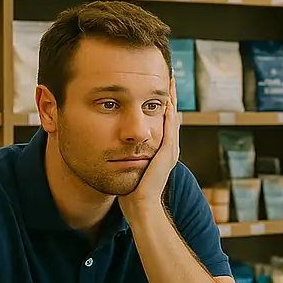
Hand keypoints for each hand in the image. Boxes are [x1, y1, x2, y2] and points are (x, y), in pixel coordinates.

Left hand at [125, 79, 179, 211]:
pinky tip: (167, 102)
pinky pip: (169, 129)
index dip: (160, 102)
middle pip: (171, 114)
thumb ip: (124, 155)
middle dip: (169, 95)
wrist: (141, 207)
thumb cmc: (131, 191)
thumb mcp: (127, 167)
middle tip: (169, 75)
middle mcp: (168, 147)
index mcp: (160, 149)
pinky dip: (169, 115)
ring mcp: (169, 151)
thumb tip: (111, 147)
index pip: (162, 120)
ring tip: (170, 81)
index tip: (157, 85)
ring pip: (172, 118)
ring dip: (171, 99)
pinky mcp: (167, 154)